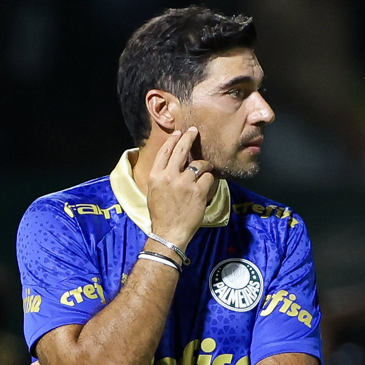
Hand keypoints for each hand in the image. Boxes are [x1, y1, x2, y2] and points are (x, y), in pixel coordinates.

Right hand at [146, 127, 215, 250]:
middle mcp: (168, 176)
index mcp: (155, 176)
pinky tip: (211, 182)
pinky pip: (209, 178)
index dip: (173, 140)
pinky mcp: (198, 192)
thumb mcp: (153, 192)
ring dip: (205, 165)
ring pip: (198, 164)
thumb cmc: (161, 216)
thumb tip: (171, 164)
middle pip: (180, 150)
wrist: (169, 233)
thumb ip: (161, 176)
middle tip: (194, 131)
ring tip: (207, 167)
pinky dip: (211, 179)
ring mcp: (184, 183)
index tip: (178, 133)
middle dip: (188, 137)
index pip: (165, 151)